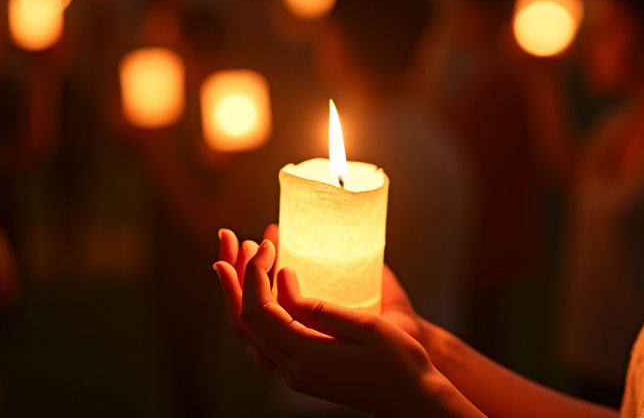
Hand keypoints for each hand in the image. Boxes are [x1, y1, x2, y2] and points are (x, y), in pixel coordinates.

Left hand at [215, 235, 460, 416]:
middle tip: (228, 242)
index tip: (268, 244)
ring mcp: (296, 374)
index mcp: (307, 357)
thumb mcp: (366, 326)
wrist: (414, 401)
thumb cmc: (400, 362)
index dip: (255, 273)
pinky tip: (267, 288)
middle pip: (244, 321)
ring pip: (251, 331)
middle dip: (234, 278)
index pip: (260, 310)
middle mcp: (293, 370)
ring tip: (239, 258)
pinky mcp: (303, 373)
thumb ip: (319, 308)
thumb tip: (283, 282)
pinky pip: (267, 338)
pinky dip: (259, 308)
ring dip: (241, 292)